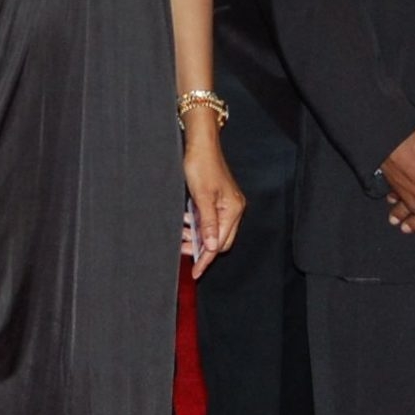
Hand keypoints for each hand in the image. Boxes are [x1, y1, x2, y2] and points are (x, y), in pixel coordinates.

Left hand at [182, 130, 245, 278]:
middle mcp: (233, 209)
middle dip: (201, 247)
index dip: (207, 258)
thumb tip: (212, 247)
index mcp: (233, 210)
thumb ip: (208, 224)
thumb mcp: (201, 197)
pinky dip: (197, 224)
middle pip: (219, 240)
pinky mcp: (217, 199)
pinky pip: (209, 220)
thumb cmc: (202, 165)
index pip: (220, 243)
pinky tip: (186, 221)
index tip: (196, 271)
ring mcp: (226, 204)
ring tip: (182, 233)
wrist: (200, 144)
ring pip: (212, 230)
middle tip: (183, 249)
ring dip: (197, 235)